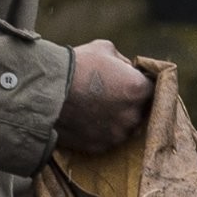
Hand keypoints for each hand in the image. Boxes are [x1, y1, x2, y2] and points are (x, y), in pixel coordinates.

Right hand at [51, 40, 152, 154]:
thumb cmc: (76, 65)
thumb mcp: (105, 49)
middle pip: (140, 111)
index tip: (128, 82)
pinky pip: (106, 139)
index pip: (153, 89)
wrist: (44, 91)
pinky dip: (99, 132)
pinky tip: (86, 120)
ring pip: (123, 127)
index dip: (140, 84)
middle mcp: (132, 115)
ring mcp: (116, 134)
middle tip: (109, 95)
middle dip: (128, 103)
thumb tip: (128, 71)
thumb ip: (124, 62)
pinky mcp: (100, 147)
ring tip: (95, 109)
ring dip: (115, 119)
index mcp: (139, 90)